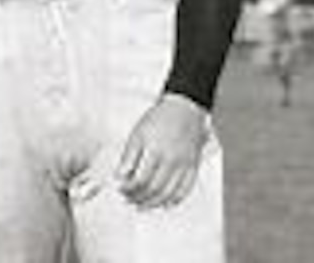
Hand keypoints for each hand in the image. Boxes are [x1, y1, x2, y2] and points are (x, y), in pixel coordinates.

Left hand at [115, 92, 208, 208]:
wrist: (184, 109)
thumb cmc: (160, 118)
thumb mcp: (138, 133)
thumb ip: (129, 156)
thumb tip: (120, 175)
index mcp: (156, 151)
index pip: (140, 180)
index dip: (129, 188)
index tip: (121, 189)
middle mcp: (171, 161)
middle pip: (154, 190)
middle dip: (139, 198)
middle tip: (129, 199)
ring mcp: (184, 166)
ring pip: (169, 195)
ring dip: (154, 203)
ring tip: (142, 204)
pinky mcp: (193, 167)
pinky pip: (185, 191)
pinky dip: (174, 201)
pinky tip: (164, 203)